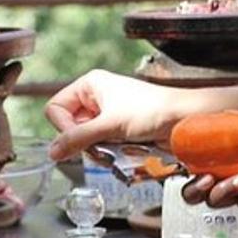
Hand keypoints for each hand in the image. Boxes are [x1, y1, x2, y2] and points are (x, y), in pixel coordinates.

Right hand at [45, 70, 183, 160]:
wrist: (184, 120)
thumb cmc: (154, 111)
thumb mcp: (109, 126)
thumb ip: (77, 139)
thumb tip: (52, 153)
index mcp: (89, 85)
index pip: (55, 109)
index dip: (64, 128)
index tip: (79, 139)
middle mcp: (95, 98)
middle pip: (69, 127)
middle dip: (84, 142)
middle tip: (100, 146)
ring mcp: (105, 115)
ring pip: (84, 140)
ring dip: (97, 150)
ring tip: (115, 149)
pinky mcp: (116, 130)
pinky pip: (99, 146)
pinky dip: (108, 153)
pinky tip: (122, 151)